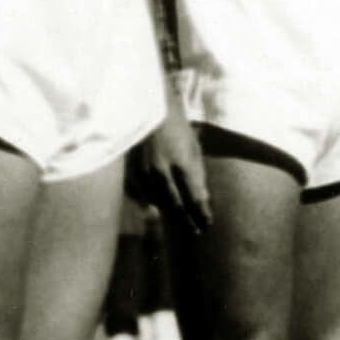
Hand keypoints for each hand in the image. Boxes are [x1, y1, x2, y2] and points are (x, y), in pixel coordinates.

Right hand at [132, 109, 209, 234]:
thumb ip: (198, 174)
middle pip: (177, 206)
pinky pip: (142, 196)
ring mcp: (145, 173)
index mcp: (182, 164)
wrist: (149, 109)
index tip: (208, 224)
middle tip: (196, 231)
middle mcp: (163, 172)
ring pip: (158, 204)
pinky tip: (157, 210)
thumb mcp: (193, 148)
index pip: (195, 198)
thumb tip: (203, 198)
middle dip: (188, 221)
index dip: (202, 214)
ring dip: (170, 215)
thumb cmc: (176, 128)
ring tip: (180, 224)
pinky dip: (151, 204)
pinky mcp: (132, 172)